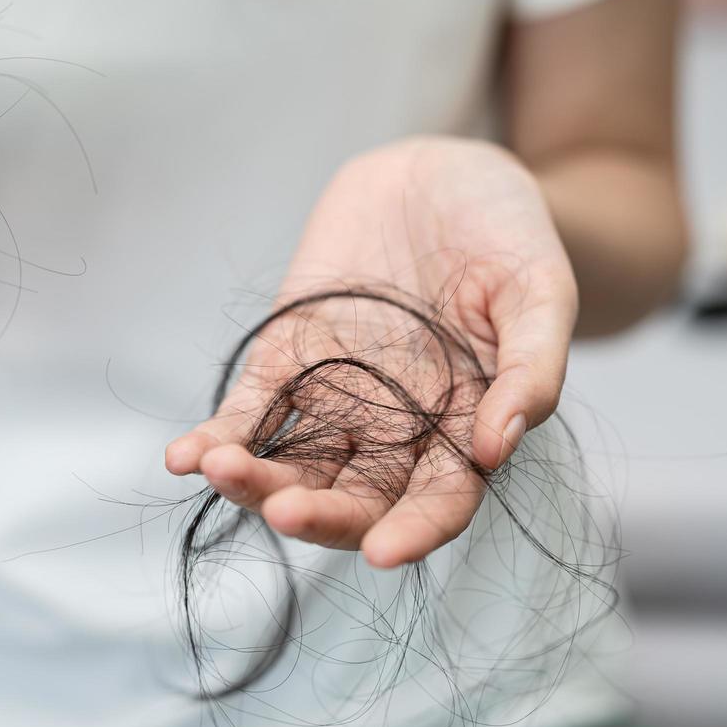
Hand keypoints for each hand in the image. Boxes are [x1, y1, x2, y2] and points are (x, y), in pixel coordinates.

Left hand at [165, 136, 577, 567]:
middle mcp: (396, 426)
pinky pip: (250, 408)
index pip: (438, 501)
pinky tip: (185, 456)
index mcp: (464, 425)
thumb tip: (497, 447)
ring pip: (292, 465)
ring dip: (255, 482)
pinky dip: (218, 434)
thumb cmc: (507, 232)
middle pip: (354, 498)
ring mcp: (336, 395)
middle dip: (318, 515)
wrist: (443, 174)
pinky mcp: (288, 355)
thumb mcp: (541, 289)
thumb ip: (531, 367)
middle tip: (285, 512)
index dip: (414, 532)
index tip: (382, 553)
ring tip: (222, 471)